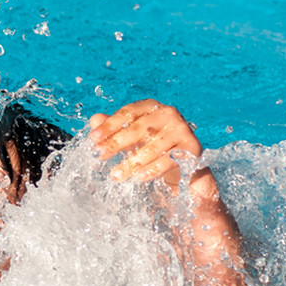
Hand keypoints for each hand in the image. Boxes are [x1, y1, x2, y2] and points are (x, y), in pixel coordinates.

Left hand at [88, 99, 202, 188]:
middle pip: (139, 128)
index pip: (128, 112)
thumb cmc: (151, 148)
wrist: (182, 166)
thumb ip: (114, 128)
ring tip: (116, 175)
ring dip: (132, 162)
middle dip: (117, 143)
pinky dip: (152, 170)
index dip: (109, 125)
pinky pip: (168, 159)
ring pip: (153, 146)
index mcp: (151, 107)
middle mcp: (168, 114)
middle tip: (100, 156)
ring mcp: (182, 130)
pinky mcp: (192, 148)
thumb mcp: (131, 139)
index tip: (93, 139)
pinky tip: (137, 178)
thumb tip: (94, 119)